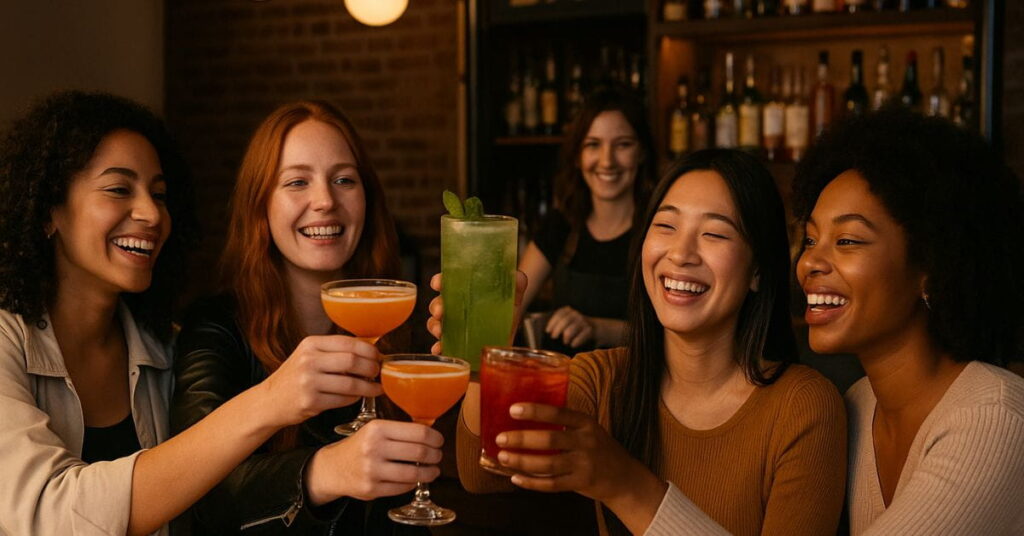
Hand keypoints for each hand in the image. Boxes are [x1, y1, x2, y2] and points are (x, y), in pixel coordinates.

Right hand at [258, 335, 382, 426]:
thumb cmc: (296, 377)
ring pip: (350, 384)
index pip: (348, 342)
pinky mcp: (310, 402)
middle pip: (352, 361)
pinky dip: (355, 398)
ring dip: (368, 387)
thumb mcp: (309, 355)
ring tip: (376, 388)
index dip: (369, 350)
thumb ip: (334, 350)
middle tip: (378, 372)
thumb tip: (370, 349)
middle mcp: (308, 361)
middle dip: (371, 368)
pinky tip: (358, 396)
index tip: (378, 356)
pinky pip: (343, 400)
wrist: (270, 401)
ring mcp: (308, 382)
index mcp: (310, 344)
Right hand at [305, 419, 442, 503]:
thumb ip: (399, 430)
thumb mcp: (374, 429)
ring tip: (433, 471)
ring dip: (430, 473)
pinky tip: (415, 479)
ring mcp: (372, 470)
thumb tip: (431, 431)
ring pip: (414, 473)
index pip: (418, 432)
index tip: (439, 441)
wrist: (333, 468)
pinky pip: (403, 487)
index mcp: (377, 429)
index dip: (435, 438)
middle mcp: (374, 448)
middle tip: (438, 456)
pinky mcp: (372, 489)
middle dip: (435, 455)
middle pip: (420, 452)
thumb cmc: (360, 446)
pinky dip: (413, 483)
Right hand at [427, 271, 527, 354]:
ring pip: (436, 324)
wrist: (511, 331)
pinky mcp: (457, 343)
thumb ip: (517, 282)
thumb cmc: (507, 307)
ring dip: (435, 327)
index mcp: (465, 290)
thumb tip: (517, 277)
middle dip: (436, 306)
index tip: (438, 283)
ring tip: (440, 332)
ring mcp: (455, 325)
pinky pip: (442, 345)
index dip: (440, 281)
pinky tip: (440, 349)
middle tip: (440, 311)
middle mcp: (456, 306)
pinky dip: (438, 348)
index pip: (448, 281)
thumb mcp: (514, 293)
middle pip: (438, 303)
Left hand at [494, 403, 661, 506]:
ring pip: (548, 464)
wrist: (624, 476)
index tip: (513, 409)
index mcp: (586, 423)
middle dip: (522, 439)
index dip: (536, 411)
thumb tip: (525, 416)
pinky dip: (532, 483)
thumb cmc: (598, 448)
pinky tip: (516, 478)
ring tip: (503, 457)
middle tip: (501, 438)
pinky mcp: (580, 483)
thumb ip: (564, 423)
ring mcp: (584, 464)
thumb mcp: (588, 429)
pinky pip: (552, 484)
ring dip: (522, 461)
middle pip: (550, 440)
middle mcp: (586, 442)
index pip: (559, 413)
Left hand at [545, 306, 593, 347]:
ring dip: (566, 338)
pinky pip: (579, 338)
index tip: (547, 331)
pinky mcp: (589, 330)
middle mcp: (576, 314)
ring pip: (570, 331)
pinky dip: (575, 343)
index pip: (559, 314)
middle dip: (557, 331)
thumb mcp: (569, 321)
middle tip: (553, 337)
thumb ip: (559, 324)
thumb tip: (546, 331)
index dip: (552, 323)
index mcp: (569, 311)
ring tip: (565, 342)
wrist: (597, 328)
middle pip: (564, 322)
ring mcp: (583, 322)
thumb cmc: (577, 327)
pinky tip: (573, 345)